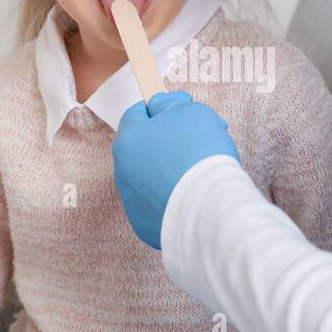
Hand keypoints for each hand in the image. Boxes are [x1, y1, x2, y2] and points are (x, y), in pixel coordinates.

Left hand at [113, 90, 239, 248]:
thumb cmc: (198, 153)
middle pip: (147, 146)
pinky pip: (161, 202)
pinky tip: (197, 191)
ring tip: (204, 166)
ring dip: (175, 166)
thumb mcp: (188, 111)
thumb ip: (170, 106)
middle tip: (203, 135)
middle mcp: (123, 172)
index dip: (162, 106)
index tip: (182, 107)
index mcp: (127, 140)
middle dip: (173, 137)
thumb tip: (160, 108)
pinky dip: (176, 194)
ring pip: (154, 175)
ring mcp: (133, 202)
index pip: (138, 113)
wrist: (209, 207)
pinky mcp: (147, 225)